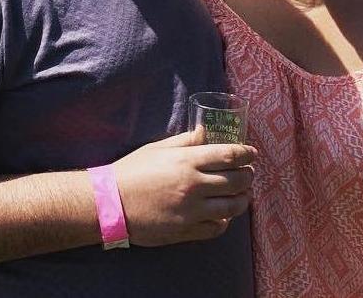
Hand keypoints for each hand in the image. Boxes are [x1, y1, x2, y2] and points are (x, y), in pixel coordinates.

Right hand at [113, 132, 255, 246]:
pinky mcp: (185, 230)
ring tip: (243, 194)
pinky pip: (215, 228)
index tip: (252, 153)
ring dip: (243, 199)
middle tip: (249, 173)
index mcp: (187, 161)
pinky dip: (225, 221)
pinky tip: (225, 215)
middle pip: (235, 181)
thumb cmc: (133, 170)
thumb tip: (205, 132)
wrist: (111, 203)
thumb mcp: (158, 148)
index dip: (246, 154)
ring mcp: (191, 211)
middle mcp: (194, 185)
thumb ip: (185, 141)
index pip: (229, 155)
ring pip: (231, 207)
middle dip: (248, 176)